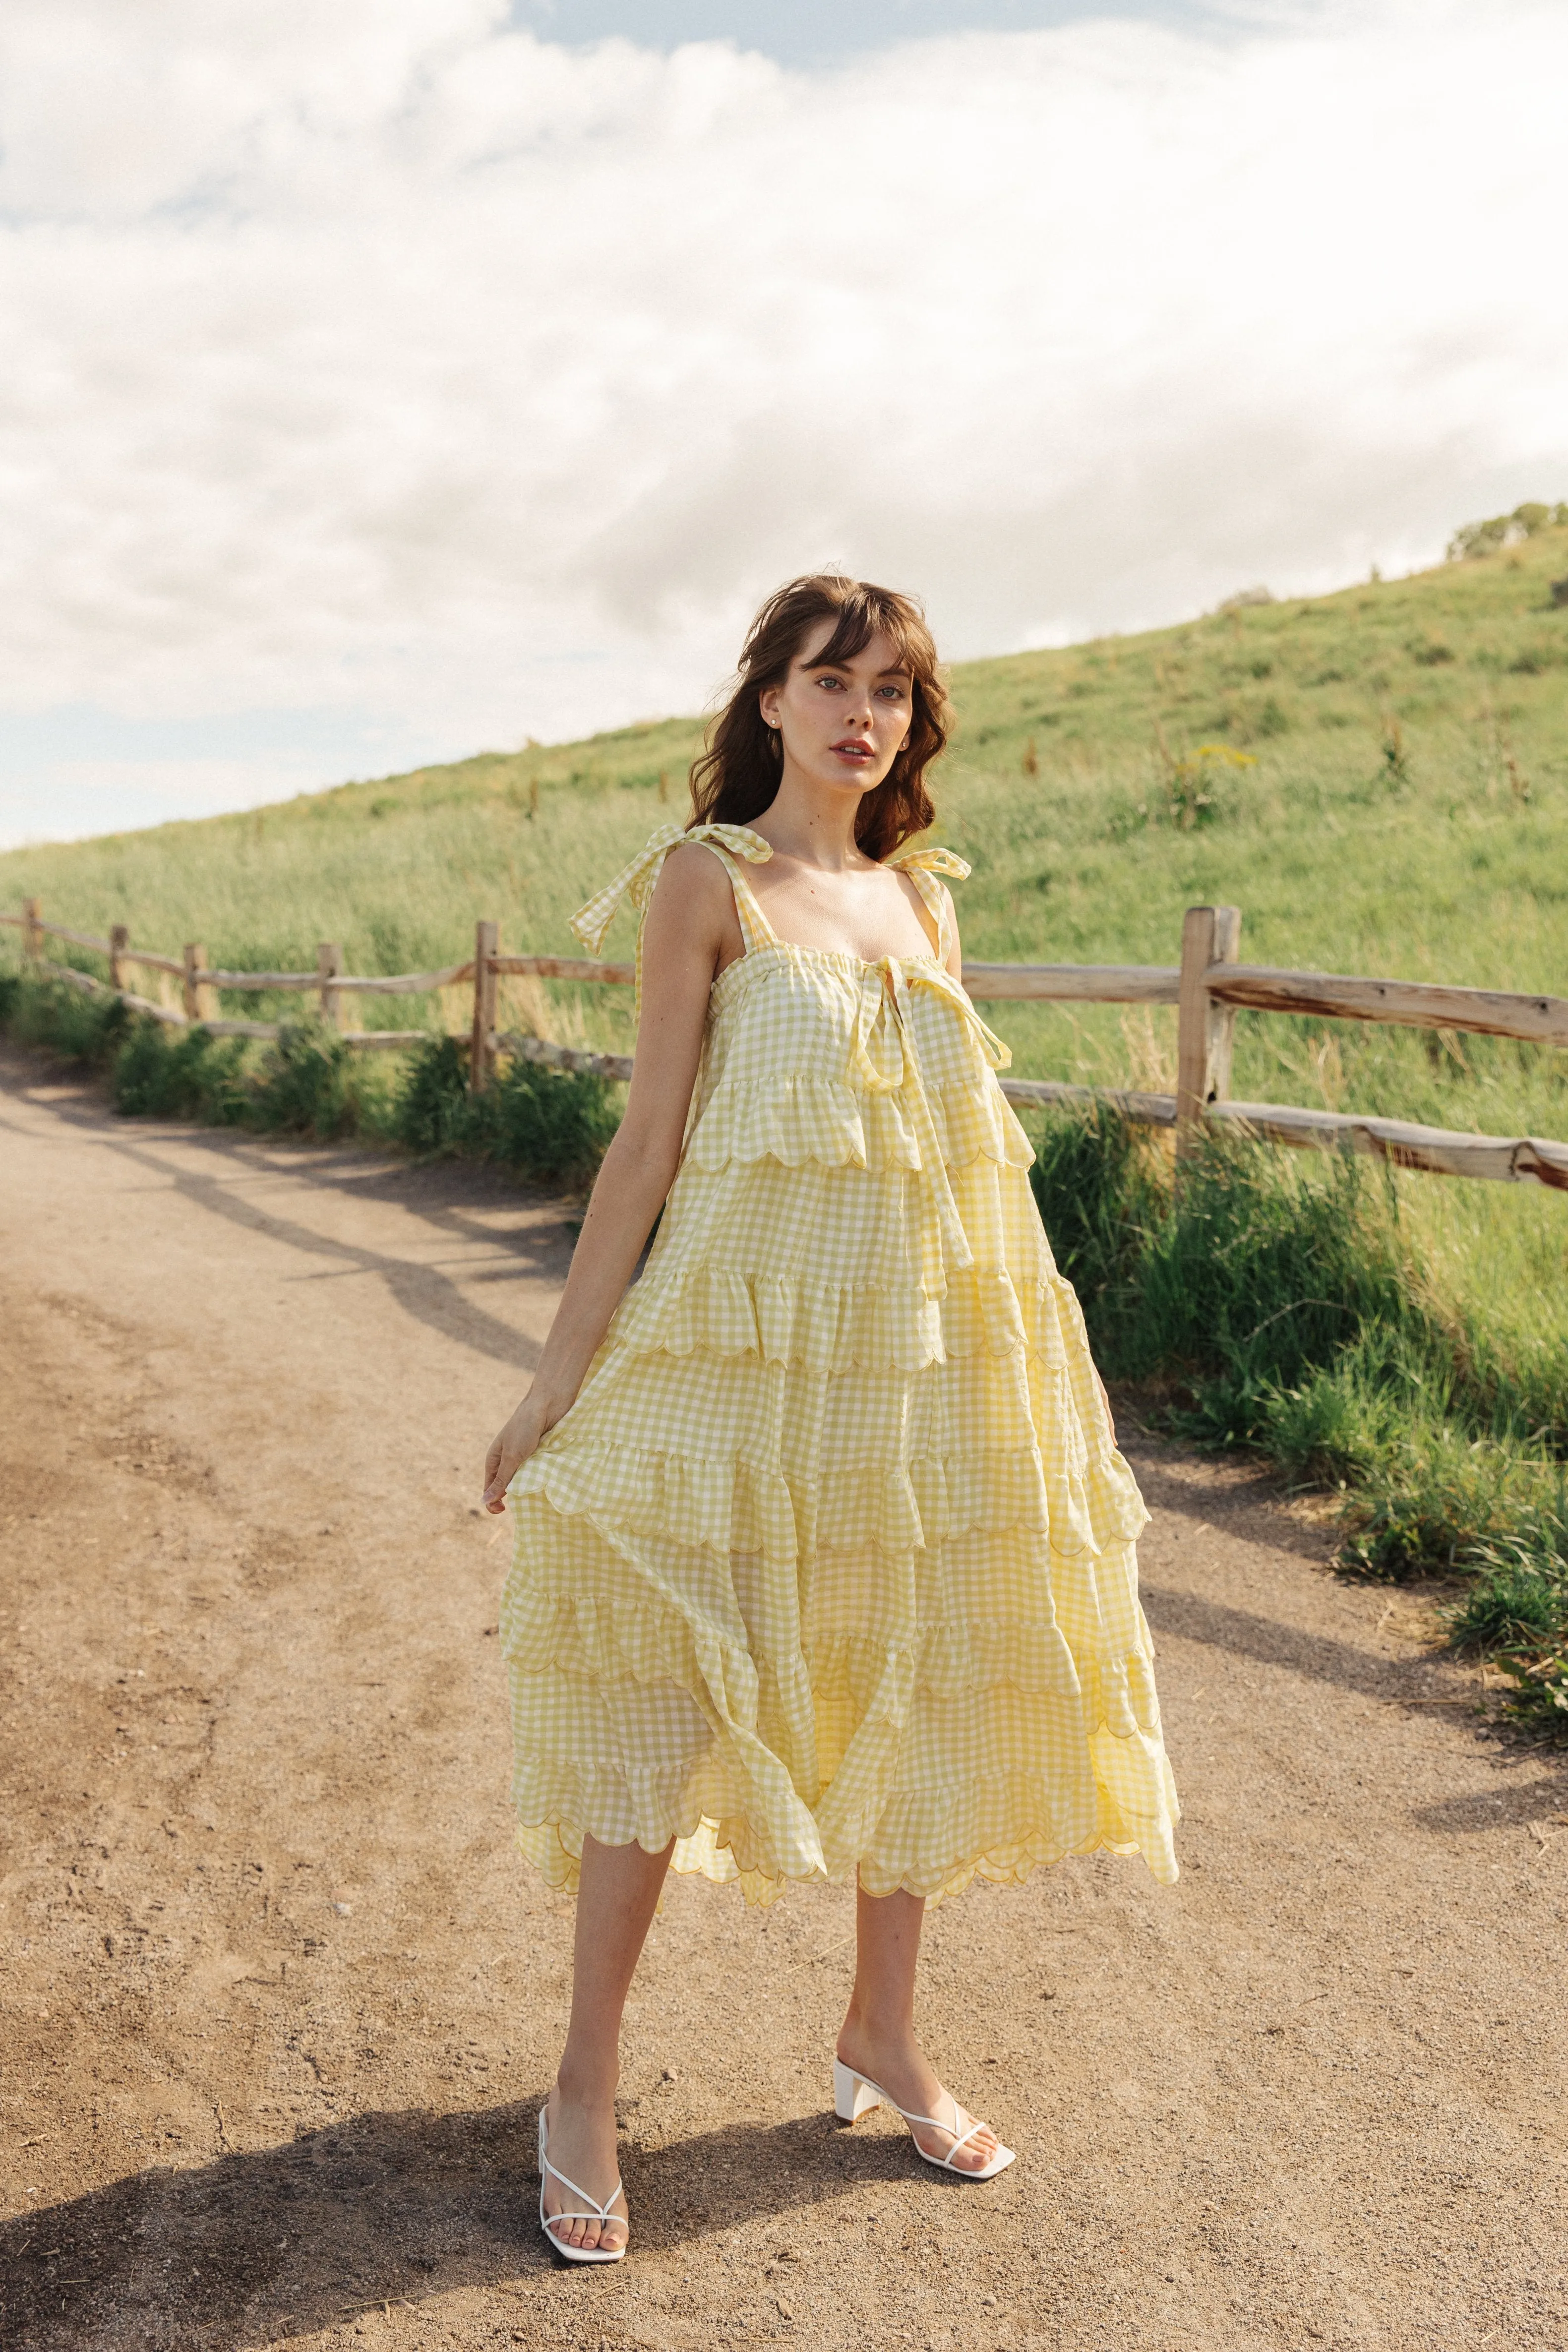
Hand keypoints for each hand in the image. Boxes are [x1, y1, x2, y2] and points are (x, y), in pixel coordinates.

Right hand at [483, 1388, 565, 1512]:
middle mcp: (507, 1460)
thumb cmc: (525, 1427)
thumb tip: (484, 1502)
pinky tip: (547, 1483)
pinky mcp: (540, 1455)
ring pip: (524, 1482)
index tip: (505, 1510)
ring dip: (529, 1487)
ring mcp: (524, 1458)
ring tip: (537, 1491)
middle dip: (514, 1496)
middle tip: (526, 1500)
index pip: (489, 1489)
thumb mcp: (511, 1456)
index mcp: (494, 1460)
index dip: (494, 1502)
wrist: (548, 1404)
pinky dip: (541, 1478)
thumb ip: (501, 1479)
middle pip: (507, 1487)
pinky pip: (538, 1473)